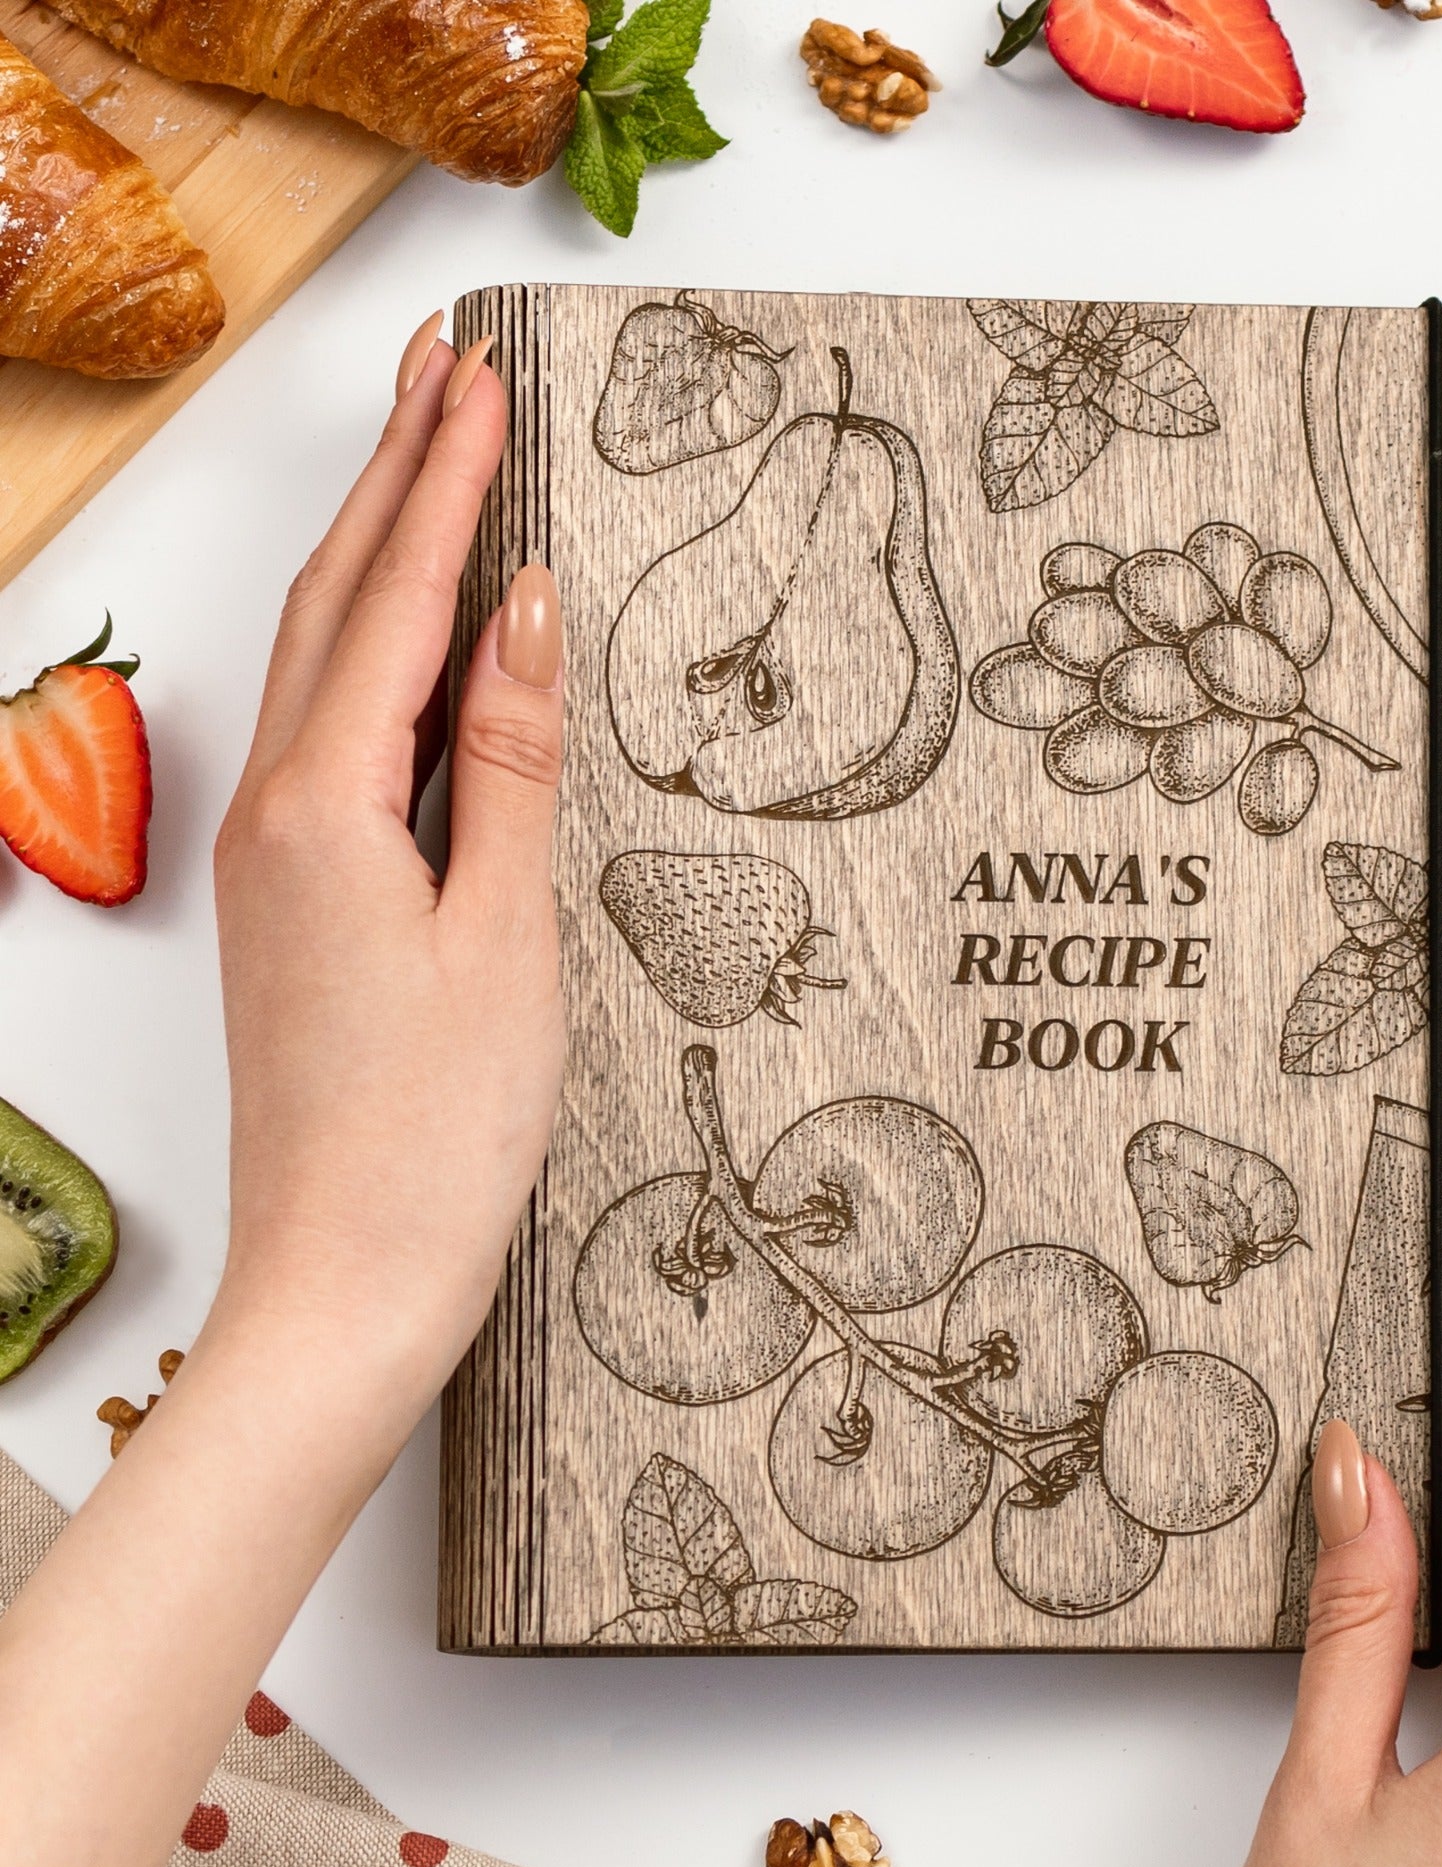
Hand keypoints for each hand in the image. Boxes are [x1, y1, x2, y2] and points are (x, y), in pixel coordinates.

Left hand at [0, 317, 567, 1866]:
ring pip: (321, 663)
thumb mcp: (507, 934)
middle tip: (438, 373)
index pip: (396, 602)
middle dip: (390, 480)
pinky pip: (330, 735)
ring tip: (423, 466)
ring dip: (371, 554)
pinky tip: (414, 646)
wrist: (348, 1277)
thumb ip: (514, 761)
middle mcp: (280, 812)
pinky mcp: (297, 904)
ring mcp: (276, 859)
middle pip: (334, 604)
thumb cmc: (440, 1130)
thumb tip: (525, 613)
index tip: (480, 380)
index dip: (445, 484)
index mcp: (330, 806)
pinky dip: (371, 654)